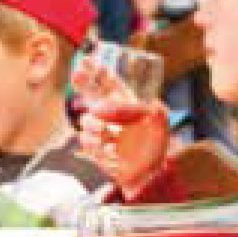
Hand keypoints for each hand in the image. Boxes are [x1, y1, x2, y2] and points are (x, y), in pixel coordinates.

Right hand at [75, 59, 169, 194]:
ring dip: (96, 127)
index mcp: (126, 103)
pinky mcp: (93, 147)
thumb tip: (121, 104)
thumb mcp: (159, 124)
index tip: (87, 60)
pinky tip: (110, 152)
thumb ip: (144, 108)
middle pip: (90, 92)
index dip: (97, 70)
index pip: (109, 82)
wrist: (146, 176)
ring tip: (109, 137)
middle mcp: (110, 113)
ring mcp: (100, 130)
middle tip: (78, 75)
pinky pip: (86, 140)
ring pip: (86, 120)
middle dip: (82, 82)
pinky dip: (97, 146)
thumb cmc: (155, 148)